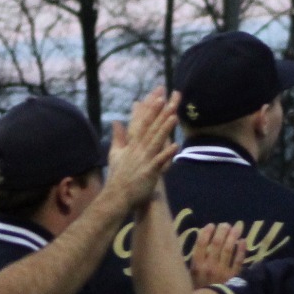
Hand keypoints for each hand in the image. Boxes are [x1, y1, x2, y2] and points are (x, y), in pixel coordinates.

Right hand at [104, 88, 182, 206]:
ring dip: (165, 128)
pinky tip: (177, 145)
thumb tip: (116, 122)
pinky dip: (168, 153)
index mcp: (133, 144)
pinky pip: (160, 161)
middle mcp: (138, 149)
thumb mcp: (116, 154)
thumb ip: (118, 137)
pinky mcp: (149, 171)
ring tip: (174, 115)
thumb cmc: (118, 176)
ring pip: (156, 141)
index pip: (142, 123)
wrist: (116, 196)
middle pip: (150, 128)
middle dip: (158, 113)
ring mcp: (144, 159)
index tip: (157, 96)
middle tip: (166, 98)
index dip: (150, 109)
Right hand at [189, 221, 246, 287]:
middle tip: (226, 224)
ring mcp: (222, 271)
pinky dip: (241, 250)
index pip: (201, 245)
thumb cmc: (198, 291)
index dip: (206, 233)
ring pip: (228, 250)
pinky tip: (243, 241)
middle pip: (216, 244)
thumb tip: (199, 245)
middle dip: (221, 231)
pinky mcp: (233, 277)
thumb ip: (193, 263)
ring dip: (232, 236)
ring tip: (237, 227)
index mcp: (197, 266)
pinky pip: (238, 261)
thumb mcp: (189, 278)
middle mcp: (209, 266)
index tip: (211, 225)